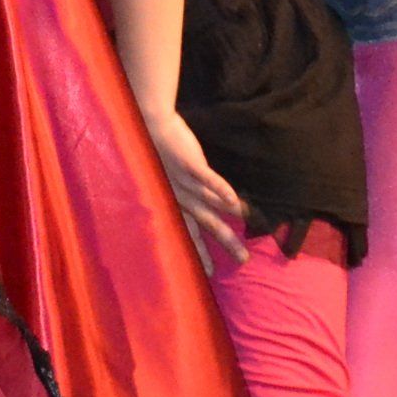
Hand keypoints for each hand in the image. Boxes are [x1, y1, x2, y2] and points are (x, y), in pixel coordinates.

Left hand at [144, 110, 249, 271]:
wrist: (148, 124)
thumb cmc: (155, 150)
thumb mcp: (164, 178)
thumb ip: (179, 192)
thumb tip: (194, 204)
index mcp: (173, 201)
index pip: (188, 233)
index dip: (200, 253)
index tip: (213, 273)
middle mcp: (179, 197)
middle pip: (205, 225)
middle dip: (224, 243)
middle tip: (243, 260)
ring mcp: (185, 181)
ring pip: (210, 206)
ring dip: (229, 221)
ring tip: (249, 231)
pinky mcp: (190, 164)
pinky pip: (208, 180)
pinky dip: (221, 191)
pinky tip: (235, 202)